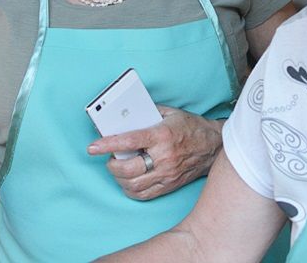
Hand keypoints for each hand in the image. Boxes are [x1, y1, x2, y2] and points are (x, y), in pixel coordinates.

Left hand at [87, 106, 223, 199]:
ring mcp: (166, 174)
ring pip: (133, 185)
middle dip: (111, 165)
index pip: (129, 141)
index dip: (107, 144)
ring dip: (119, 178)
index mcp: (162, 136)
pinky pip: (143, 195)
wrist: (213, 146)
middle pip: (128, 169)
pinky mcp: (169, 186)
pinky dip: (130, 190)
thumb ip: (147, 114)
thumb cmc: (190, 127)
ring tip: (118, 169)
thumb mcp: (169, 113)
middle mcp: (164, 157)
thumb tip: (124, 117)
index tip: (93, 146)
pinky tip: (129, 180)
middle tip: (109, 159)